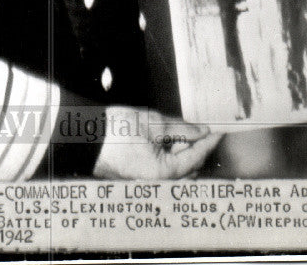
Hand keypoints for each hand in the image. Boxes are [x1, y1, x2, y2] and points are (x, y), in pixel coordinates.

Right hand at [93, 106, 221, 178]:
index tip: (219, 131)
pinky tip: (167, 139)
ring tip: (181, 131)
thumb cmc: (117, 130)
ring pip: (176, 168)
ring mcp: (149, 181)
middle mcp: (158, 182)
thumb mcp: (153, 123)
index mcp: (164, 172)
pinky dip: (169, 154)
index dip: (208, 142)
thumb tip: (202, 131)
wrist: (87, 137)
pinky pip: (163, 168)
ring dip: (182, 151)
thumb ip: (181, 128)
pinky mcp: (140, 176)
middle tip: (201, 128)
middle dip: (196, 147)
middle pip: (188, 167)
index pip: (196, 157)